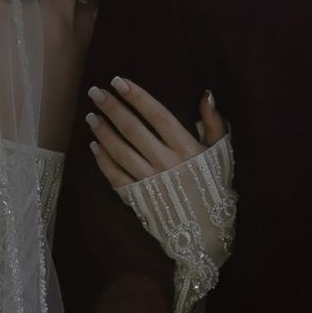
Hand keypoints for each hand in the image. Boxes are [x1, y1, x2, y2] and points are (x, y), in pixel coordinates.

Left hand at [87, 79, 225, 187]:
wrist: (208, 231)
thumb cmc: (215, 186)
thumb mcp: (221, 153)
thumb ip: (214, 123)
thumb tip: (206, 94)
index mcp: (186, 148)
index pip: (157, 115)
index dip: (137, 97)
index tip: (118, 81)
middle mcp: (166, 162)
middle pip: (133, 129)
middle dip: (112, 108)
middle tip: (95, 92)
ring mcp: (150, 181)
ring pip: (121, 151)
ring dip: (103, 132)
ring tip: (91, 116)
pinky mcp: (139, 198)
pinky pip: (116, 177)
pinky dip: (103, 161)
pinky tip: (95, 146)